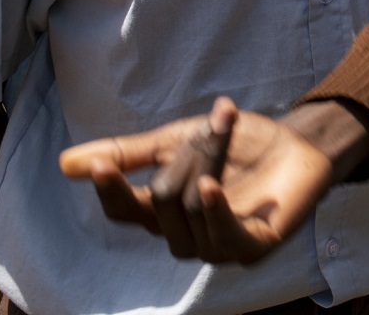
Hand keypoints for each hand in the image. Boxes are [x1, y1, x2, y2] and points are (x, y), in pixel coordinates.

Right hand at [58, 97, 341, 263]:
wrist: (301, 142)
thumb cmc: (241, 146)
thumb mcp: (181, 141)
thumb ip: (131, 154)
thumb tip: (67, 164)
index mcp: (164, 213)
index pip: (124, 211)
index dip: (111, 190)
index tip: (100, 165)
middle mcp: (185, 236)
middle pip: (161, 201)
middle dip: (186, 154)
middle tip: (217, 120)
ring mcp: (217, 246)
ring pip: (190, 209)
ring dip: (207, 162)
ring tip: (226, 128)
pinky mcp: (251, 247)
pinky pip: (222, 238)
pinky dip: (213, 212)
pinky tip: (209, 188)